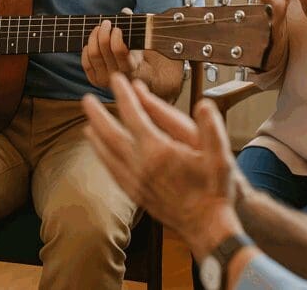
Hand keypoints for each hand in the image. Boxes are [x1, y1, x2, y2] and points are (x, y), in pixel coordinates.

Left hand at [82, 14, 143, 88]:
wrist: (128, 73)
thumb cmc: (133, 52)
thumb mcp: (136, 40)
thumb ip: (132, 24)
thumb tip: (125, 11)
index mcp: (131, 66)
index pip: (119, 50)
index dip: (115, 36)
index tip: (116, 28)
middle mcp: (118, 74)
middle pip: (104, 49)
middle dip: (103, 32)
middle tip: (106, 23)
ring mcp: (105, 79)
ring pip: (93, 53)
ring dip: (94, 37)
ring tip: (98, 29)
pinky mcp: (94, 80)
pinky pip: (86, 62)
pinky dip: (87, 49)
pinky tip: (92, 43)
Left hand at [82, 73, 242, 257]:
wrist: (207, 227)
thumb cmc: (215, 191)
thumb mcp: (220, 156)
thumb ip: (211, 128)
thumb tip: (204, 104)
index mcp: (158, 151)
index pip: (133, 115)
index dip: (124, 95)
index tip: (116, 80)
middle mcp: (141, 166)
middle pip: (110, 134)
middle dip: (97, 114)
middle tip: (86, 98)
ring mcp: (136, 182)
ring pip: (108, 155)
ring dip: (96, 137)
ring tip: (87, 125)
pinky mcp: (136, 195)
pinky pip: (113, 172)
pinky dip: (103, 159)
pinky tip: (102, 156)